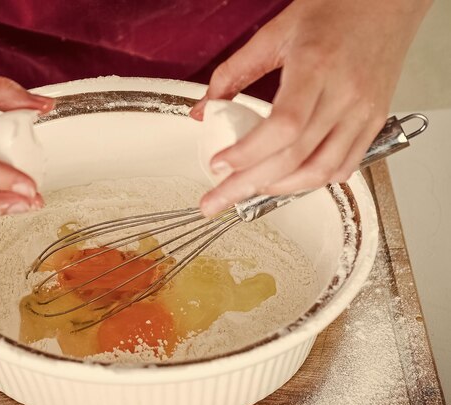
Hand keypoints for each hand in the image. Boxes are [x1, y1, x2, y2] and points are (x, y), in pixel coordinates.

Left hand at [190, 0, 430, 215]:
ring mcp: (363, 112)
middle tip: (216, 200)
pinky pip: (344, 166)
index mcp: (316, 67)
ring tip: (248, 191)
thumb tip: (203, 109)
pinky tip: (288, 180)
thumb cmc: (335, 10)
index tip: (218, 166)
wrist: (387, 3)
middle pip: (295, 157)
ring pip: (321, 170)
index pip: (283, 126)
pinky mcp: (374, 122)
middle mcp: (344, 94)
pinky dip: (312, 180)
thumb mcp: (274, 33)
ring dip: (280, 189)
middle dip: (248, 185)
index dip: (247, 153)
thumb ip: (233, 72)